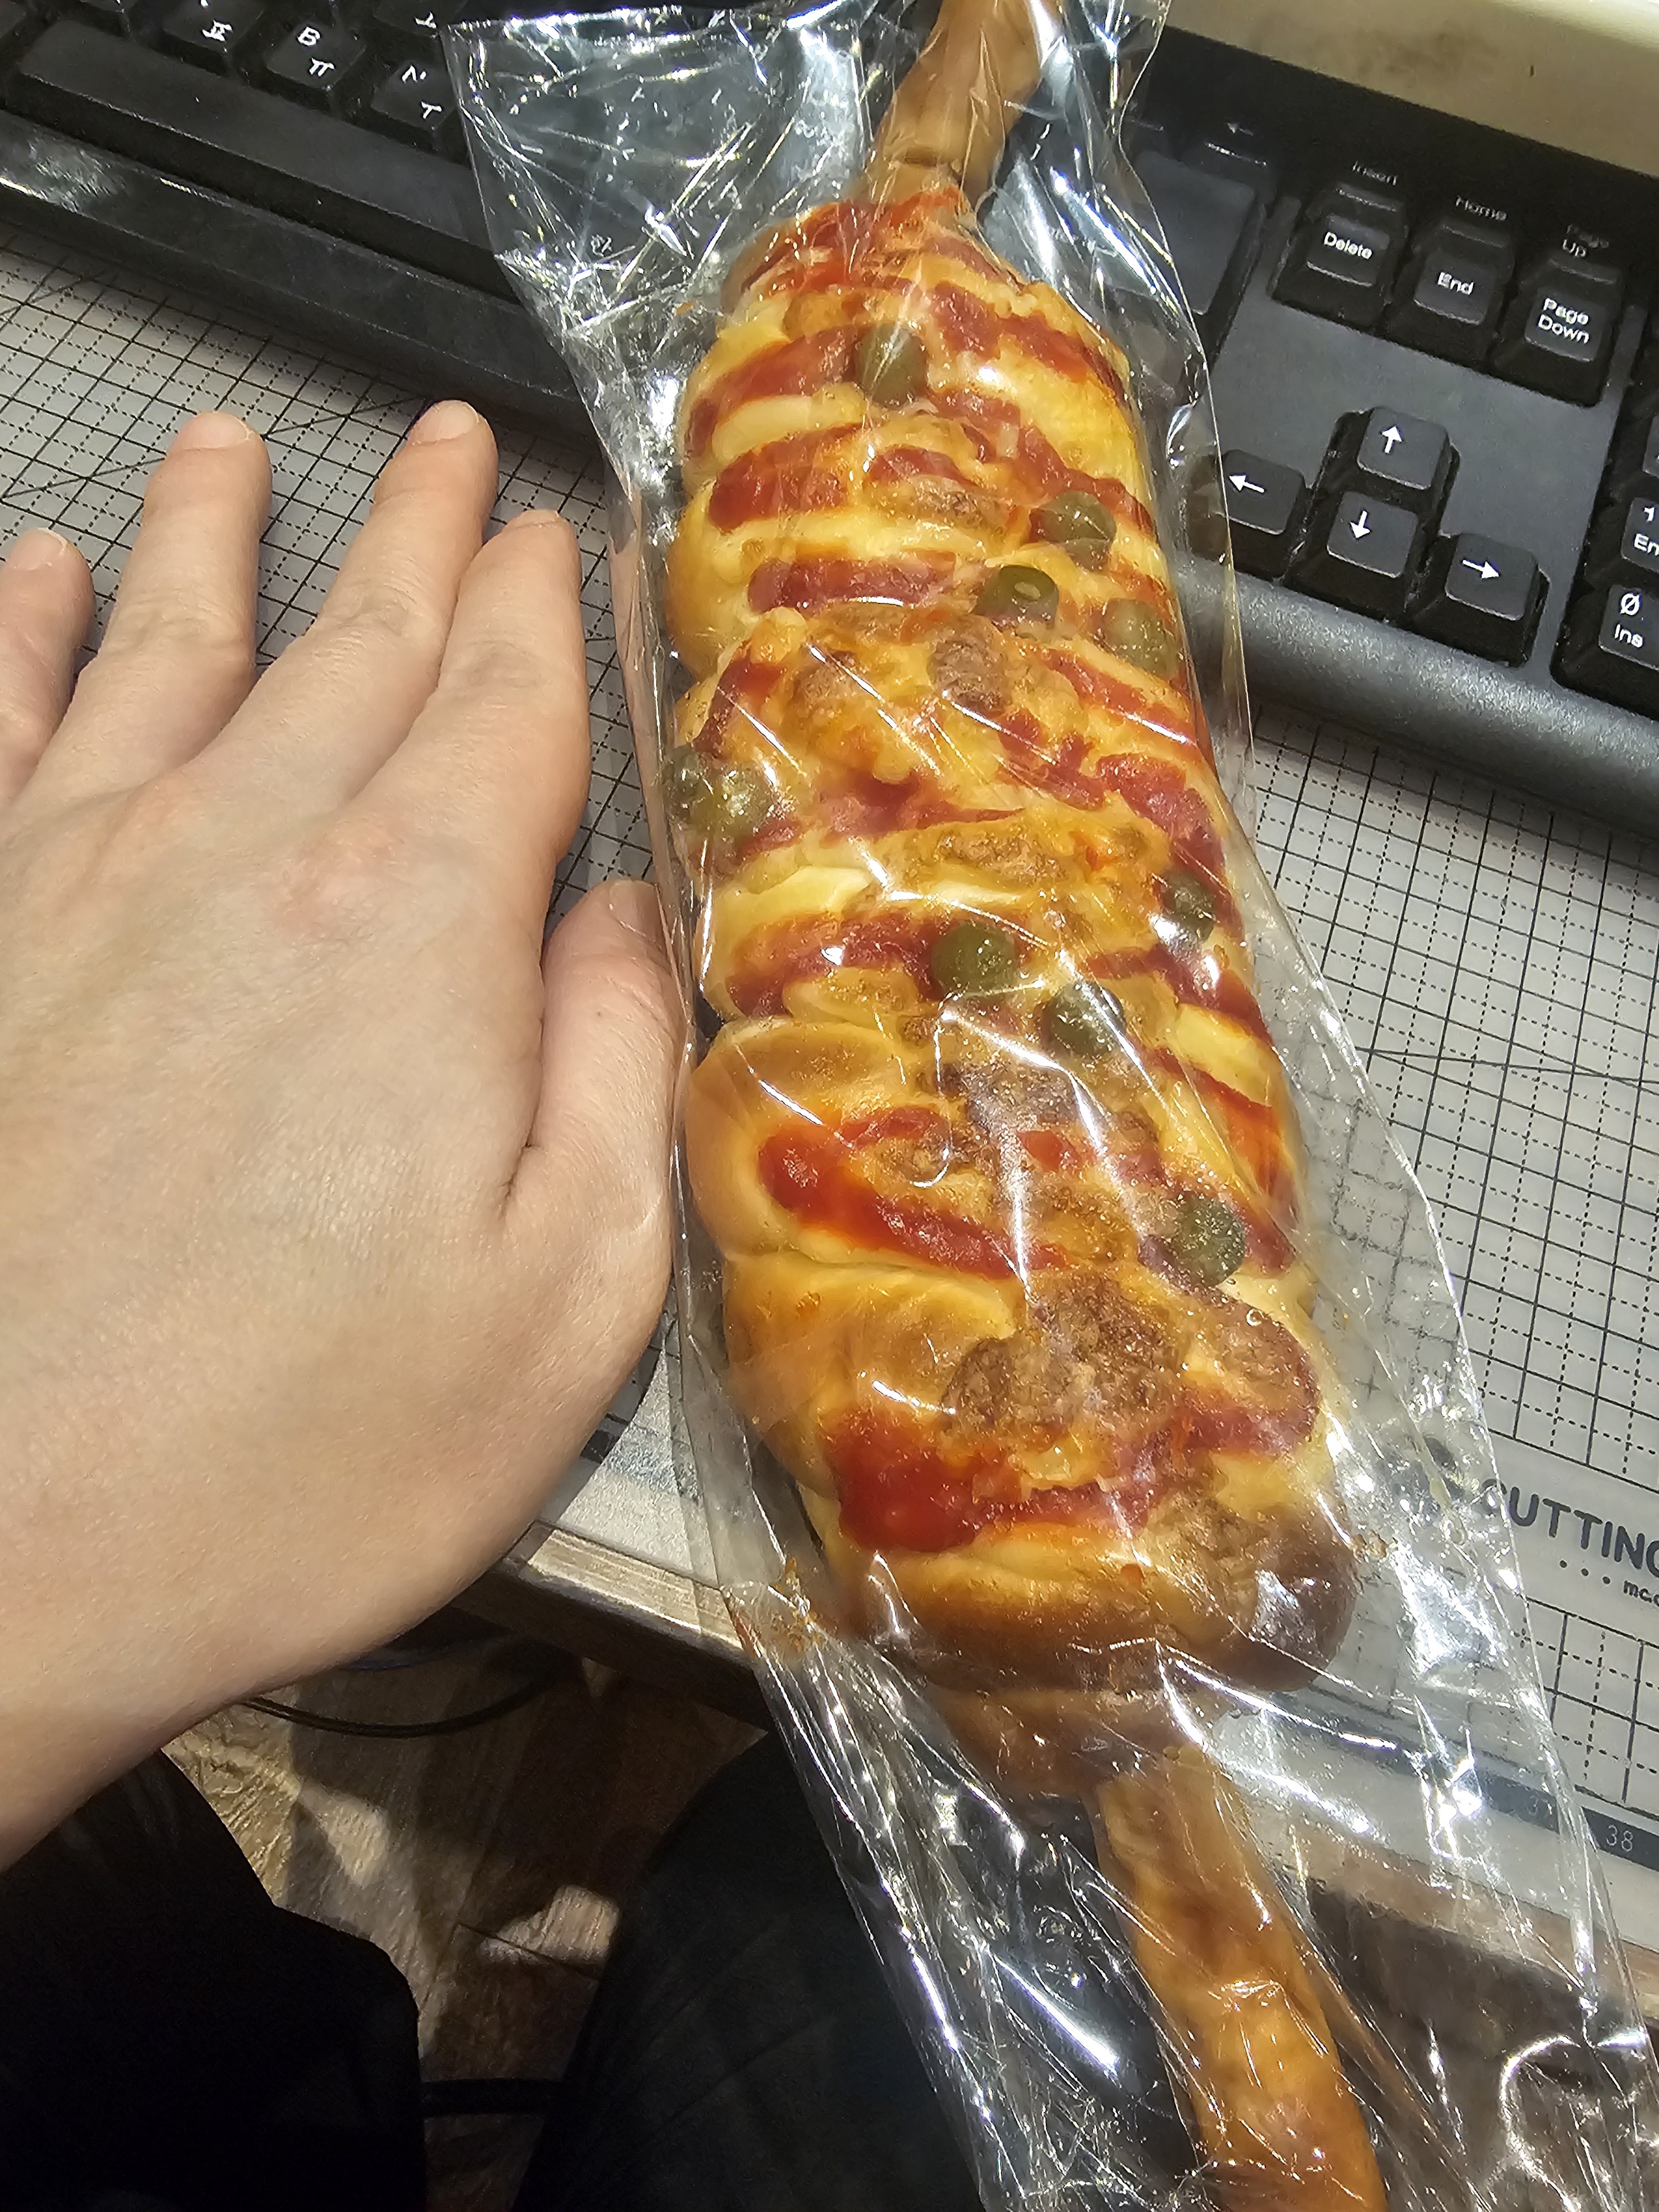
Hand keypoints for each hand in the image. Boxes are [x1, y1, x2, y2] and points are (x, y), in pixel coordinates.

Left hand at [0, 403, 679, 1858]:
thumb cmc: (300, 1456)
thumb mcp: (563, 1303)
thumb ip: (612, 1074)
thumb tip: (624, 913)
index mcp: (417, 928)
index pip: (506, 706)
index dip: (546, 607)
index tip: (563, 527)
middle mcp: (244, 853)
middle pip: (354, 646)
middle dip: (418, 535)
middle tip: (451, 441)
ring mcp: (76, 882)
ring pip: (164, 648)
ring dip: (213, 537)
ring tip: (232, 447)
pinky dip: (11, 636)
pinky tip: (31, 575)